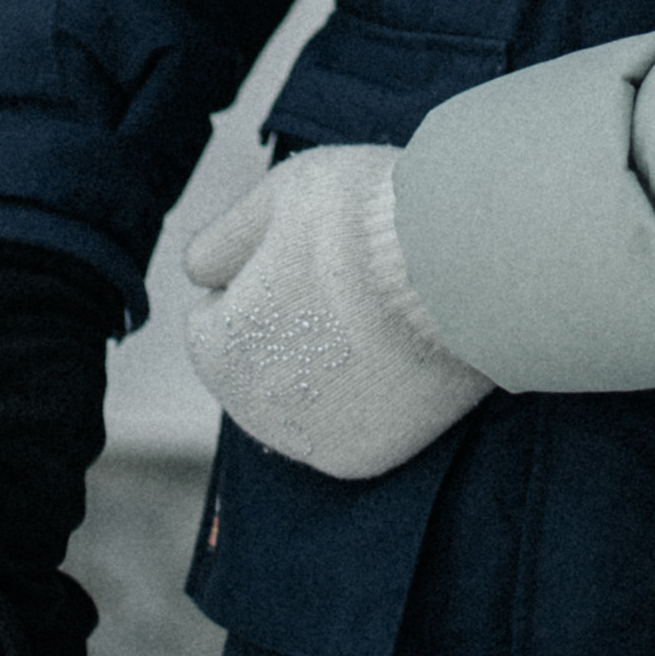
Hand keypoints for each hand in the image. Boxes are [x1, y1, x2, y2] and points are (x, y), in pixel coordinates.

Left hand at [183, 144, 492, 479]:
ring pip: (302, 400)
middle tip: (344, 284)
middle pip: (257, 364)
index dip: (257, 279)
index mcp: (220, 346)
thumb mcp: (278, 196)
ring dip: (324, 367)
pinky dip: (369, 398)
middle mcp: (254, 409)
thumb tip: (198, 273)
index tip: (304, 256)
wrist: (456, 267)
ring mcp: (310, 441)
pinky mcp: (366, 459)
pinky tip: (397, 353)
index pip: (214, 321)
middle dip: (286, 330)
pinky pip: (352, 427)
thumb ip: (224, 239)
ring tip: (376, 316)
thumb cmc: (361, 218)